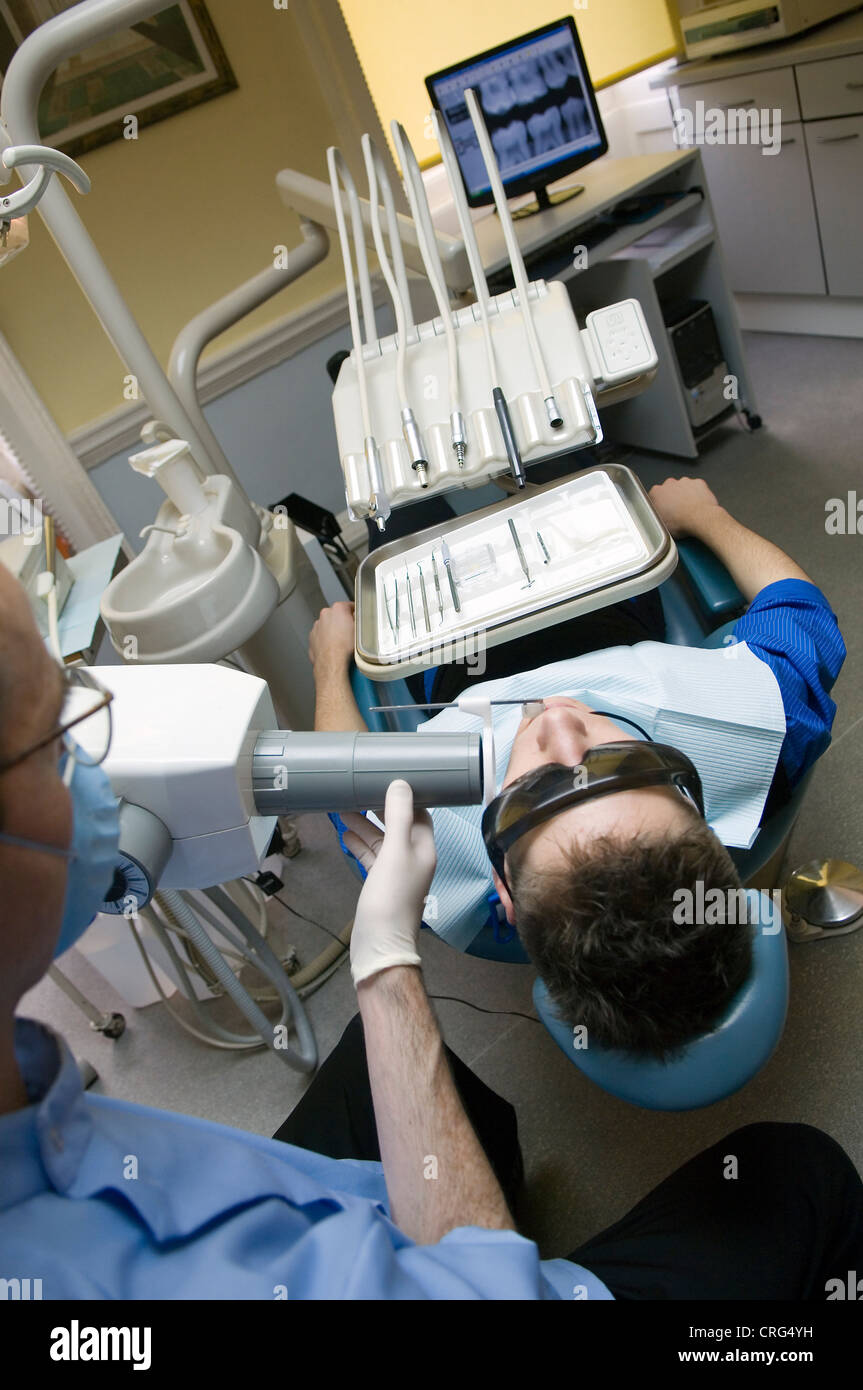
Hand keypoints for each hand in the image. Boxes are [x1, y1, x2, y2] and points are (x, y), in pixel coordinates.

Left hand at [309, 601, 355, 673]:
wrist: (332, 662)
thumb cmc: (345, 648)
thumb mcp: (359, 631)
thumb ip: (358, 622)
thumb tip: (359, 621)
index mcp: (338, 609)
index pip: (348, 606)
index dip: (354, 613)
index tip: (356, 617)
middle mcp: (325, 615)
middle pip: (336, 615)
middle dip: (342, 622)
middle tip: (350, 632)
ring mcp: (317, 626)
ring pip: (327, 626)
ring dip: (333, 631)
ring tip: (342, 642)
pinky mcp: (312, 637)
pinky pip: (321, 636)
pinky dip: (326, 640)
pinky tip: (334, 647)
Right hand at [342, 781, 436, 986]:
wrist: (379, 943)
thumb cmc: (391, 896)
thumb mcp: (395, 851)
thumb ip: (398, 817)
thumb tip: (401, 784)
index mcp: (424, 848)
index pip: (420, 813)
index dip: (406, 797)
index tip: (388, 779)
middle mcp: (413, 858)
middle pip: (398, 825)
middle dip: (380, 808)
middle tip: (360, 789)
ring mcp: (396, 872)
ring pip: (382, 840)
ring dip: (365, 825)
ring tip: (344, 807)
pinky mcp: (380, 883)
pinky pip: (372, 857)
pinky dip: (360, 845)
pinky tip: (345, 834)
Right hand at [649, 477, 722, 538]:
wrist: (700, 519)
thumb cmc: (681, 522)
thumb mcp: (661, 525)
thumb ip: (657, 515)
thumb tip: (657, 517)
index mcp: (657, 493)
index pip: (654, 496)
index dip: (659, 505)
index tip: (663, 511)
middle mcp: (669, 484)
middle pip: (669, 489)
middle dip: (672, 498)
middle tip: (677, 511)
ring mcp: (684, 482)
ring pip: (683, 487)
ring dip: (684, 495)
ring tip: (689, 509)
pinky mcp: (698, 483)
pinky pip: (696, 487)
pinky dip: (697, 493)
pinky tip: (697, 504)